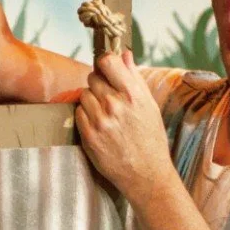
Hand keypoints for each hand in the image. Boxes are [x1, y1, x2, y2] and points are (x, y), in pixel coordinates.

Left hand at [75, 51, 173, 208]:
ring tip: (105, 113)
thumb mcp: (150, 106)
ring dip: (91, 100)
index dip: (105, 62)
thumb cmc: (150, 139)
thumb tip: (124, 54)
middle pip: (93, 77)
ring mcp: (99, 121)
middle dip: (99, 84)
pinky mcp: (88, 135)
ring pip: (84, 94)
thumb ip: (134, 78)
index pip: (107, 61)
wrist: (146, 174)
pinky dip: (85, 115)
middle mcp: (114, 105)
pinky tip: (99, 124)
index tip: (107, 68)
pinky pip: (78, 112)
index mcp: (132, 94)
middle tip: (108, 97)